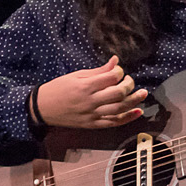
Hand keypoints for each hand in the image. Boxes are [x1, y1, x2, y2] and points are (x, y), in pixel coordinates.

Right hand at [34, 56, 148, 128]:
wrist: (42, 108)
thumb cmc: (59, 88)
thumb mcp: (76, 76)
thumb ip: (98, 71)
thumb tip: (116, 61)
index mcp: (85, 86)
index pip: (111, 78)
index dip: (119, 72)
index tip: (119, 71)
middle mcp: (90, 101)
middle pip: (118, 93)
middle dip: (129, 85)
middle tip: (129, 81)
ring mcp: (92, 115)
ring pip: (119, 108)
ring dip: (134, 100)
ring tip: (143, 93)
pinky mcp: (92, 125)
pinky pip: (113, 122)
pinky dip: (128, 118)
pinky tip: (138, 112)